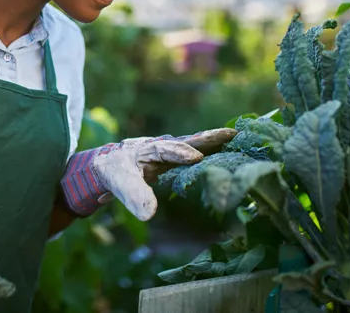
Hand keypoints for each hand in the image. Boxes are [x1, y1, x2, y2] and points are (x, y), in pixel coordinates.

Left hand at [61, 128, 236, 220]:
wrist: (112, 164)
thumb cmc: (116, 173)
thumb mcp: (121, 184)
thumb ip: (134, 196)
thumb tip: (149, 214)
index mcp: (147, 150)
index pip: (164, 150)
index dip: (179, 153)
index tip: (196, 157)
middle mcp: (163, 145)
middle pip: (187, 140)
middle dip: (208, 138)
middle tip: (231, 134)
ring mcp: (172, 149)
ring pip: (196, 143)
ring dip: (215, 141)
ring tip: (238, 139)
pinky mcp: (179, 156)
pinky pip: (199, 151)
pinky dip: (214, 149)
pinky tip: (231, 152)